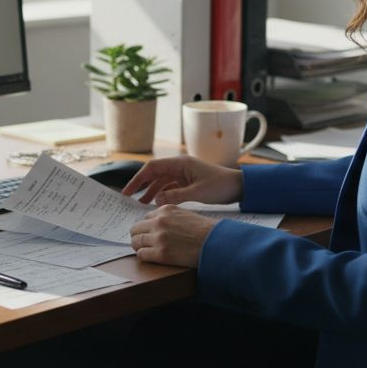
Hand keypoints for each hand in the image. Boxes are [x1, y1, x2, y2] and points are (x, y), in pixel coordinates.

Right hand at [121, 155, 243, 205]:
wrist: (239, 186)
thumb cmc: (220, 186)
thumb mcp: (197, 192)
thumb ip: (175, 196)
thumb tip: (155, 200)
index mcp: (181, 163)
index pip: (152, 168)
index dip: (138, 179)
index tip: (128, 191)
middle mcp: (180, 166)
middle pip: (154, 173)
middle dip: (141, 185)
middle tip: (129, 197)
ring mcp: (184, 173)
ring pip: (162, 181)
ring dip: (152, 191)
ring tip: (142, 204)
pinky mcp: (188, 181)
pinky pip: (170, 186)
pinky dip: (162, 194)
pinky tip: (157, 203)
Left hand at [129, 205, 217, 266]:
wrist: (217, 243)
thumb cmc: (206, 231)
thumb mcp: (186, 215)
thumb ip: (170, 217)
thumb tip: (157, 226)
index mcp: (166, 210)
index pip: (145, 218)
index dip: (147, 227)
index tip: (150, 234)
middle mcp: (160, 222)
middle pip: (136, 229)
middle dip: (139, 236)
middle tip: (144, 243)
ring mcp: (159, 238)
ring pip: (136, 242)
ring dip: (139, 247)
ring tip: (147, 251)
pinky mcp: (161, 254)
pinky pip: (141, 255)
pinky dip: (144, 257)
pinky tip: (151, 257)